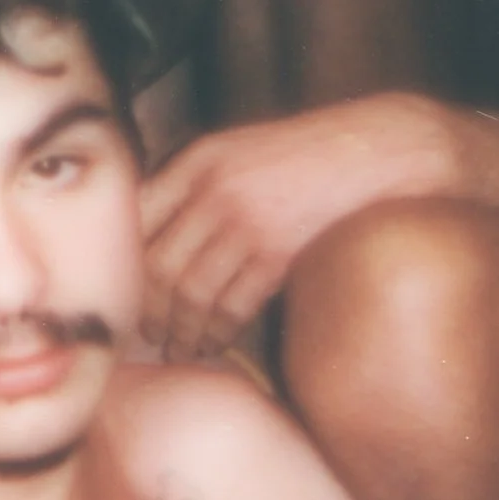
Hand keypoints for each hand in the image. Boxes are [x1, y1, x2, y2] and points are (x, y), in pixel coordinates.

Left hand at [140, 100, 452, 359]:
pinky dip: (219, 331)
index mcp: (196, 160)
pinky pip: (234, 304)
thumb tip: (151, 237)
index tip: (122, 294)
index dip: (124, 265)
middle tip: (149, 336)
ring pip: (191, 292)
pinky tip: (215, 343)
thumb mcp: (238, 150)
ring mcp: (246, 221)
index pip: (136, 219)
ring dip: (182, 330)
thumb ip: (193, 183)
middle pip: (157, 264)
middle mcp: (213, 190)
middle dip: (149, 310)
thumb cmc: (303, 157)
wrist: (376, 152)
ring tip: (181, 348)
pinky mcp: (280, 252)